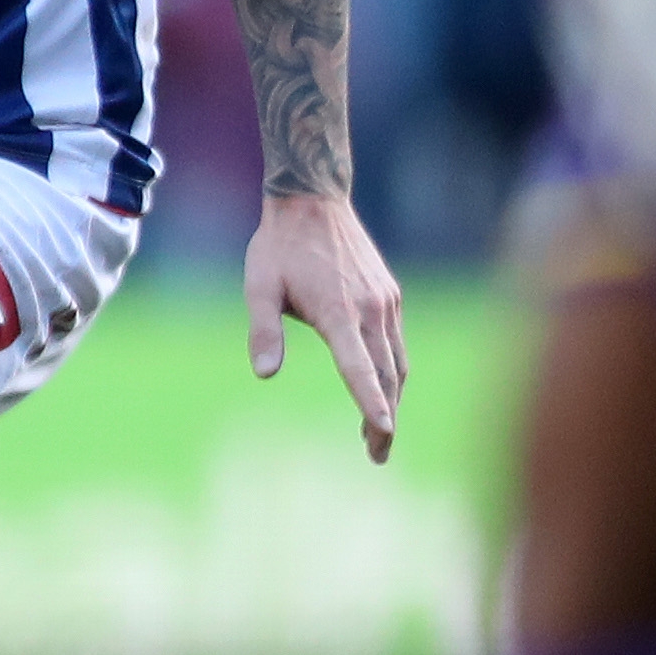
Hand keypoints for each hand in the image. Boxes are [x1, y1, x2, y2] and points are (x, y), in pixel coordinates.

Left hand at [247, 186, 405, 462]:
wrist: (313, 200)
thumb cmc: (279, 246)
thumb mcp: (259, 286)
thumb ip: (263, 330)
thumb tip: (265, 374)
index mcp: (338, 311)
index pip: (359, 367)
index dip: (370, 402)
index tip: (384, 431)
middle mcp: (370, 309)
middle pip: (386, 376)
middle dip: (384, 418)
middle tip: (377, 454)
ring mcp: (385, 301)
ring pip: (397, 362)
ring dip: (392, 399)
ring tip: (380, 432)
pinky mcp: (389, 294)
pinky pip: (396, 343)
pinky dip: (393, 373)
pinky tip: (382, 388)